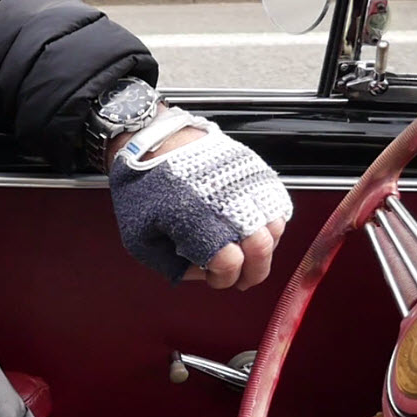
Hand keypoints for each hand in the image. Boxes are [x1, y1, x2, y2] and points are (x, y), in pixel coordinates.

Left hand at [106, 112, 291, 286]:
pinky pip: (277, 202)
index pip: (229, 262)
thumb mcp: (139, 237)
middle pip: (261, 247)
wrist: (151, 137)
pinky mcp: (252, 169)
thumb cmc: (142, 185)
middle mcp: (224, 200)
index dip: (224, 278)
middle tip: (243, 279)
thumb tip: (201, 275)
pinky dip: (272, 221)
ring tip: (248, 254)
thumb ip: (171, 265)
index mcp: (194, 219)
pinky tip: (255, 230)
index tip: (215, 278)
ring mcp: (242, 182)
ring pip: (275, 226)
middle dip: (254, 272)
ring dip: (265, 248)